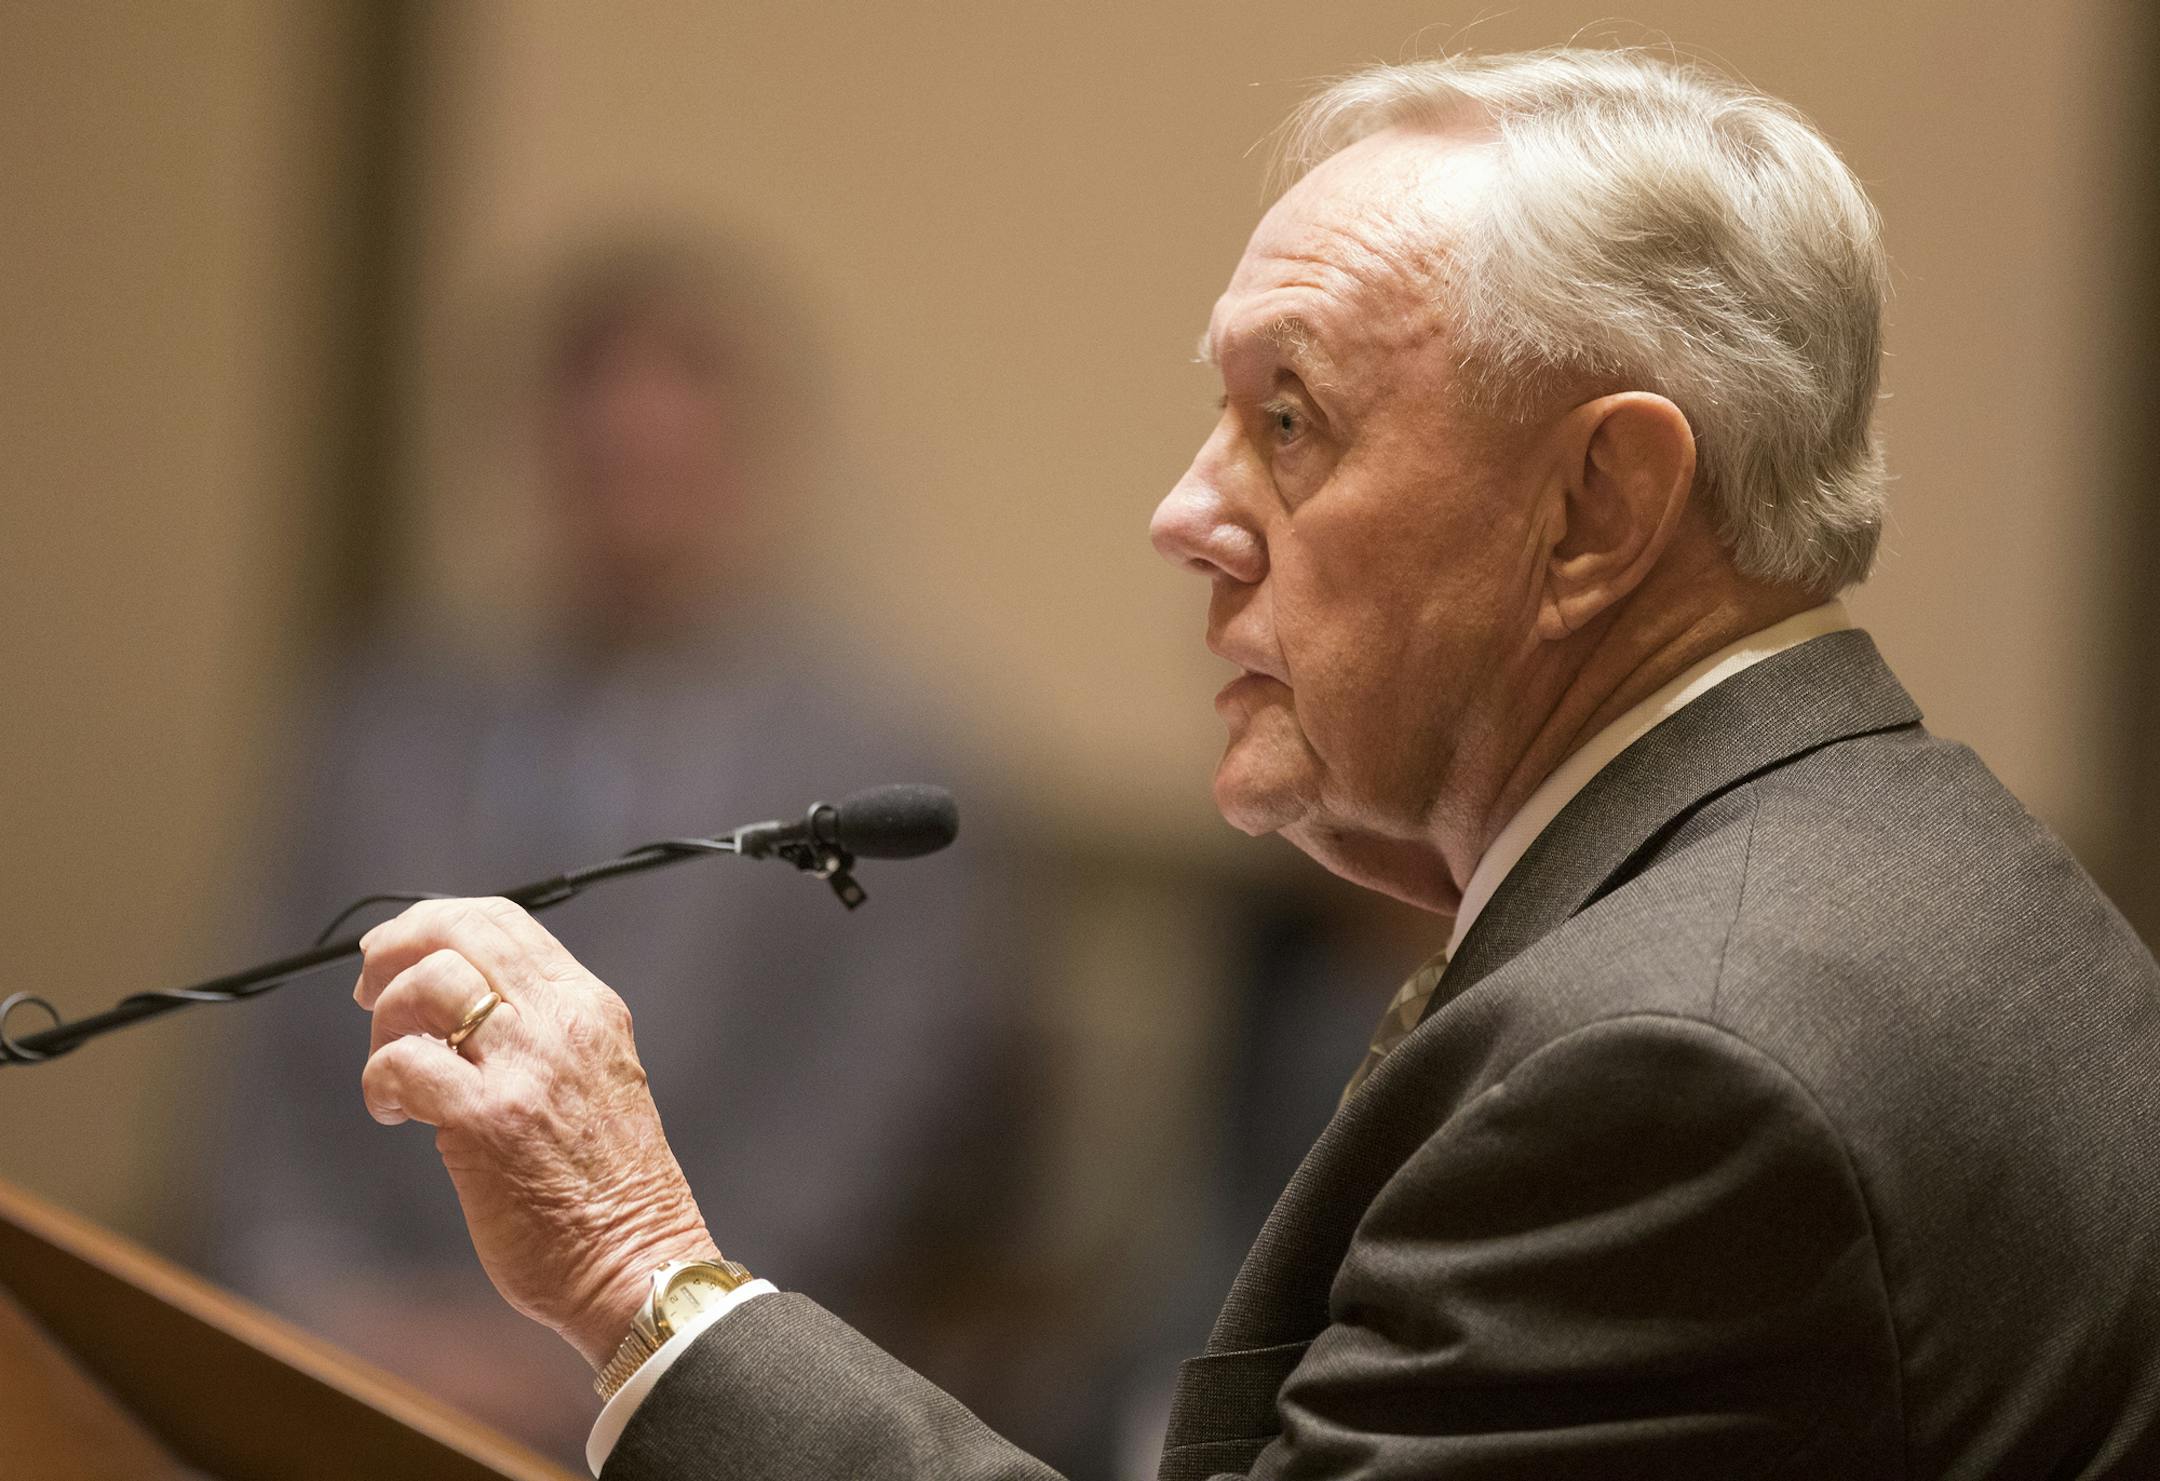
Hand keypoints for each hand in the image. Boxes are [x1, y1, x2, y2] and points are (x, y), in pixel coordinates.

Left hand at [353, 897, 720, 1366]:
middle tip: (368, 991)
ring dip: (387, 1020)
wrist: (638, 1262)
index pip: (503, 920)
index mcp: (589, 1007)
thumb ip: (537, 1034)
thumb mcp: (593, 1077)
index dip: (435, 922)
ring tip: (392, 1070)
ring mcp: (527, 1068)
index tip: (400, 954)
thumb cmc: (608, 1189)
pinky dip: (380, 1081)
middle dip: (397, 947)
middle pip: (462, 930)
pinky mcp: (488, 1121)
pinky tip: (394, 1116)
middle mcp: (562, 1022)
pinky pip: (405, 1063)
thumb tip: (452, 1012)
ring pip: (431, 983)